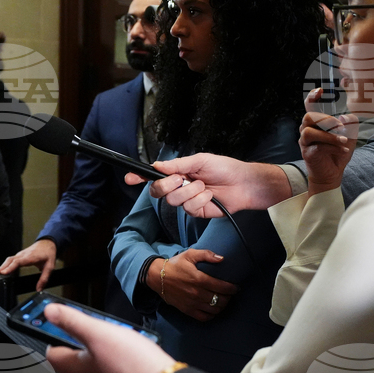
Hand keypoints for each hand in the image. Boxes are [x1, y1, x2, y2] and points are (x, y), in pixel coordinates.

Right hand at [0, 239, 57, 290]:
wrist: (47, 243)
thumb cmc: (48, 254)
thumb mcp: (49, 267)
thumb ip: (44, 278)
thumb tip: (39, 289)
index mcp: (30, 257)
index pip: (18, 262)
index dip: (10, 267)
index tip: (4, 272)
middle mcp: (23, 255)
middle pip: (10, 260)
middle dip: (3, 267)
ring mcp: (20, 254)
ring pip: (9, 259)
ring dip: (3, 265)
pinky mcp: (19, 255)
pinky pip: (11, 259)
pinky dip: (6, 264)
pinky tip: (3, 269)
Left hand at [45, 303, 174, 372]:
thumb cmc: (131, 361)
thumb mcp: (99, 333)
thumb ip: (73, 321)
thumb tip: (49, 312)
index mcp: (78, 371)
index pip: (53, 356)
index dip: (53, 339)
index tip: (60, 329)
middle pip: (76, 364)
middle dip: (84, 346)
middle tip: (100, 332)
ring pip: (97, 371)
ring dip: (103, 357)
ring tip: (120, 344)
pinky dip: (118, 369)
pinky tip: (132, 360)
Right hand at [126, 155, 291, 218]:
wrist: (244, 184)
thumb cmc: (225, 168)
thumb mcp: (199, 161)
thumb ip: (177, 165)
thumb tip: (157, 166)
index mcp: (177, 173)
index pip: (154, 176)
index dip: (139, 177)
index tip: (129, 177)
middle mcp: (179, 187)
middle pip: (158, 191)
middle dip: (168, 185)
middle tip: (182, 179)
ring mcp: (187, 200)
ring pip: (174, 200)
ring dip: (191, 191)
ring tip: (205, 186)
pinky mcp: (197, 212)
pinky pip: (190, 208)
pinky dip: (201, 200)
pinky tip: (211, 196)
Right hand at [146, 250, 238, 320]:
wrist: (157, 277)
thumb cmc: (175, 265)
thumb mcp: (189, 255)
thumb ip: (206, 255)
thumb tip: (222, 258)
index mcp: (199, 279)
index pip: (222, 287)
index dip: (232, 288)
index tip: (236, 287)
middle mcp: (197, 293)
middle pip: (220, 300)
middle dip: (229, 297)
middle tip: (230, 294)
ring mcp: (192, 303)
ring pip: (214, 310)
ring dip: (222, 306)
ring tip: (223, 301)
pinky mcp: (187, 310)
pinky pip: (204, 317)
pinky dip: (212, 315)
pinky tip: (213, 309)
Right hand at [301, 88, 356, 195]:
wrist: (332, 173)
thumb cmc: (338, 151)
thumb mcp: (350, 134)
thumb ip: (351, 122)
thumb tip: (343, 117)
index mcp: (316, 122)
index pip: (309, 105)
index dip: (312, 96)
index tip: (320, 90)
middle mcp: (307, 129)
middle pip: (308, 116)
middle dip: (326, 119)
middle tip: (340, 126)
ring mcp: (305, 142)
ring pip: (309, 132)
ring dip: (329, 136)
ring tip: (343, 140)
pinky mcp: (307, 153)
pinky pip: (318, 147)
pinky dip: (333, 148)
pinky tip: (344, 151)